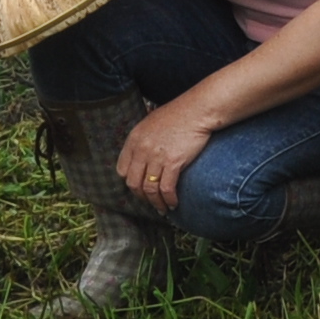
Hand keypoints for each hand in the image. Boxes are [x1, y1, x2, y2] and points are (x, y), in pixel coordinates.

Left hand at [119, 97, 217, 211]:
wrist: (197, 110)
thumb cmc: (178, 115)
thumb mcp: (151, 124)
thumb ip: (143, 141)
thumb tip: (143, 158)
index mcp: (134, 140)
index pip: (122, 170)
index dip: (130, 182)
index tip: (139, 188)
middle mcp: (141, 149)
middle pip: (133, 183)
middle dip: (141, 197)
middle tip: (151, 202)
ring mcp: (156, 157)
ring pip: (149, 189)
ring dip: (156, 203)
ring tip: (163, 208)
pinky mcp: (173, 163)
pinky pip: (166, 189)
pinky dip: (169, 200)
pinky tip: (174, 203)